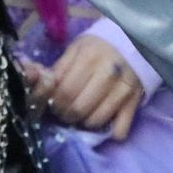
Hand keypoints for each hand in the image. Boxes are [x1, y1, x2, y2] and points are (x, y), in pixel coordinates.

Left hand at [23, 35, 143, 140]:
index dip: (54, 103)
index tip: (54, 104)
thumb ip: (58, 68)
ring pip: (95, 120)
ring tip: (83, 115)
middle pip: (77, 109)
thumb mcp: (77, 49)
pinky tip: (106, 123)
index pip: (63, 92)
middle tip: (67, 111)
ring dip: (84, 123)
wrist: (135, 40)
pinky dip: (111, 132)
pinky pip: (120, 128)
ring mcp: (123, 89)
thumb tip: (37, 82)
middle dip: (67, 115)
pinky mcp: (135, 101)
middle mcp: (107, 73)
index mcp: (88, 58)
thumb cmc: (100, 46)